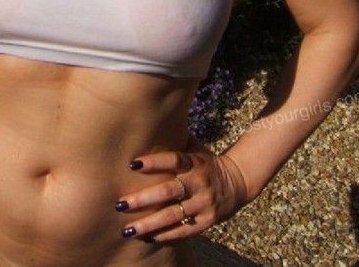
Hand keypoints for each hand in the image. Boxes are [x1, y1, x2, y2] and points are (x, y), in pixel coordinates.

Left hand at [116, 139, 247, 241]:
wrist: (238, 182)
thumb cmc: (206, 161)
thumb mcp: (195, 148)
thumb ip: (176, 140)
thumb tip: (148, 121)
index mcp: (195, 162)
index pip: (174, 160)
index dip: (154, 162)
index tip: (132, 165)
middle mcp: (199, 183)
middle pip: (169, 191)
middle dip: (143, 199)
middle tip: (121, 204)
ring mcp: (204, 203)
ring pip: (173, 215)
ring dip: (149, 223)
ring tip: (127, 229)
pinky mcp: (207, 221)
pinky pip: (184, 230)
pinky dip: (165, 235)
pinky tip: (147, 237)